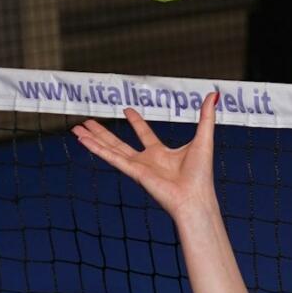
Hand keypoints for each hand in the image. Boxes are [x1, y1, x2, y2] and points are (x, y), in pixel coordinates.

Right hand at [71, 92, 220, 230]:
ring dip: (94, 139)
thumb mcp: (203, 138)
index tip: (127, 110)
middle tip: (89, 121)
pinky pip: (111, 157)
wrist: (195, 198)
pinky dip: (95, 148)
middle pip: (119, 143)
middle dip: (103, 132)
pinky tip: (82, 140)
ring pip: (110, 149)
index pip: (145, 134)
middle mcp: (147, 161)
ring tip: (77, 129)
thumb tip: (214, 94)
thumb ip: (206, 117)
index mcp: (162, 154)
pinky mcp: (133, 172)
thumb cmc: (202, 175)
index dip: (136, 121)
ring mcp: (138, 167)